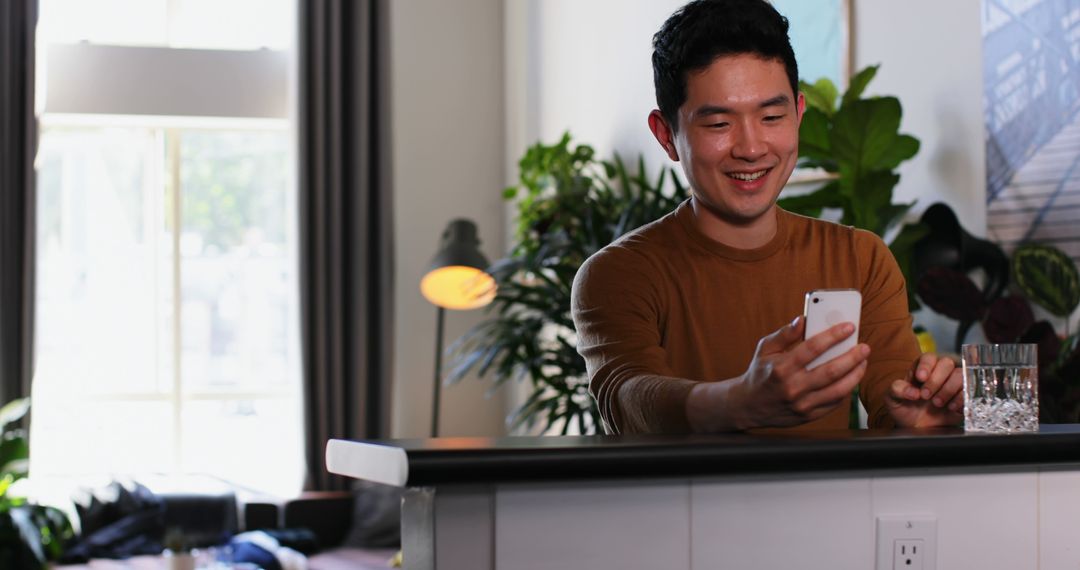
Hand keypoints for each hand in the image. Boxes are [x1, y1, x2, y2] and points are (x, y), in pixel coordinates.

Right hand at [724, 316, 870, 429]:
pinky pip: (834, 403)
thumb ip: (784, 334)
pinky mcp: (808, 416)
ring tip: (863, 362)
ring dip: (855, 374)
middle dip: (852, 356)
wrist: (748, 406)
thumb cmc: (760, 373)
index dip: (833, 336)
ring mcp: (801, 404)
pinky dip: (846, 390)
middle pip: (830, 370)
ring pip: (838, 390)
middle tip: (864, 347)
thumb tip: (803, 319)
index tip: (849, 327)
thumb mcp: (765, 349)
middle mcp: (792, 387)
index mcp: (781, 368)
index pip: (812, 348)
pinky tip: (851, 378)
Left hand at [885, 352, 962, 427]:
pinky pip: (969, 390)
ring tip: (936, 403)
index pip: (928, 358)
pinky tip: (950, 407)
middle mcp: (939, 373)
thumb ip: (897, 390)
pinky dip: (960, 398)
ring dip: (948, 389)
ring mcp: (953, 384)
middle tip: (925, 396)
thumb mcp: (892, 399)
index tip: (921, 378)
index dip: (926, 366)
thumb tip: (912, 392)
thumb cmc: (904, 408)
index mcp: (922, 368)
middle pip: (946, 363)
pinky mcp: (963, 396)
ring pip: (960, 374)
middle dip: (936, 380)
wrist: (915, 427)